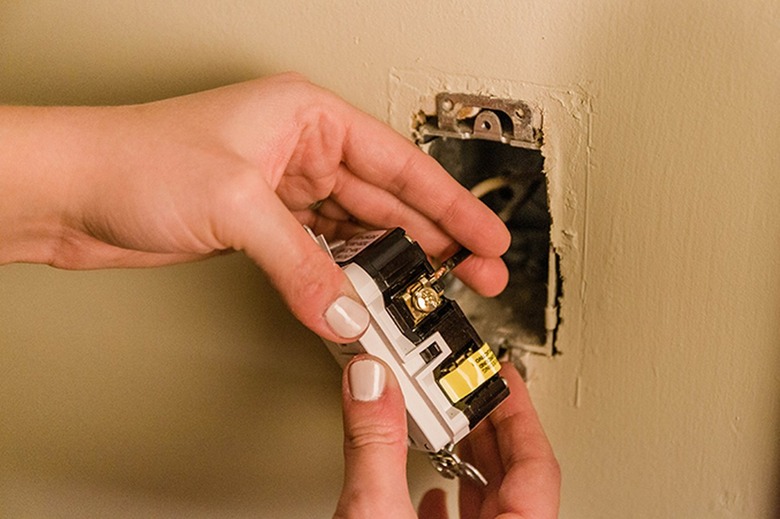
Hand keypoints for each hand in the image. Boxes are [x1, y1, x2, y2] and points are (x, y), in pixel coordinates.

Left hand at [0, 73, 509, 341]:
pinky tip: (371, 294)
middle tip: (477, 272)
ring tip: (433, 290)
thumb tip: (347, 308)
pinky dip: (347, 278)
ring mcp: (284, 190)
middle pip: (387, 199)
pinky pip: (325, 254)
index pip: (400, 162)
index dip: (451, 202)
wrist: (71, 194)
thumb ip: (302, 264)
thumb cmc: (134, 159)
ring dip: (394, 263)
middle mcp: (300, 150)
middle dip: (435, 238)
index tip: (487, 232)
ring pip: (359, 231)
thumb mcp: (237, 204)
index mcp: (307, 116)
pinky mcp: (264, 227)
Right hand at [335, 356, 559, 518]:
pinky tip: (431, 489)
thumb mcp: (377, 514)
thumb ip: (376, 446)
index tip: (503, 377)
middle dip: (487, 426)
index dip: (519, 412)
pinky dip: (452, 501)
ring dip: (470, 461)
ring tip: (448, 425)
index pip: (537, 464)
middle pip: (515, 477)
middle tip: (470, 388)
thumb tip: (372, 383)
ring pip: (493, 502)